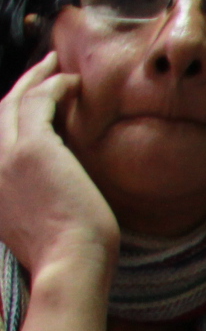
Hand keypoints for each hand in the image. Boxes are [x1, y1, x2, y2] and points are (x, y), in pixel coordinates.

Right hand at [0, 52, 116, 284]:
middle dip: (20, 86)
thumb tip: (53, 189)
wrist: (70, 265)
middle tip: (43, 68)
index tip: (29, 101)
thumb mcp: (35, 225)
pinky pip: (40, 102)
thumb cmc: (65, 255)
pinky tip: (73, 82)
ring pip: (15, 101)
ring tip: (57, 65)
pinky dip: (54, 87)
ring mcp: (5, 155)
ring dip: (37, 79)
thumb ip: (30, 199)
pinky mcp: (33, 149)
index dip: (9, 116)